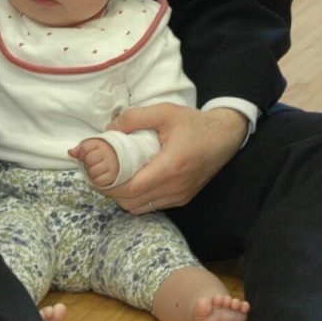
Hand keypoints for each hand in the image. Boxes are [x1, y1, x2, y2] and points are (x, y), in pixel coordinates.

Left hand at [69, 137, 120, 188]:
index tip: (84, 155)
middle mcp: (107, 154)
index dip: (81, 154)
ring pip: (92, 172)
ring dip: (91, 173)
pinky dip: (96, 181)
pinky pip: (98, 181)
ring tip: (96, 169)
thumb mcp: (93, 146)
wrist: (122, 157)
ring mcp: (110, 165)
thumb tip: (70, 152)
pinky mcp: (112, 176)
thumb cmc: (103, 152)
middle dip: (87, 163)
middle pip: (89, 160)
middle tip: (91, 163)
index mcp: (101, 144)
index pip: (84, 148)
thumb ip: (80, 148)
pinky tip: (99, 176)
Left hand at [98, 105, 244, 213]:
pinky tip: (135, 182)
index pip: (131, 189)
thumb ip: (135, 118)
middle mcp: (175, 187)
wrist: (225, 136)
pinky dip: (139, 199)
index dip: (109, 186)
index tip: (96, 174)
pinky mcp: (183, 198)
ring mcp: (180, 195)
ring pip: (141, 208)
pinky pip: (153, 205)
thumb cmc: (194, 123)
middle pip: (132, 202)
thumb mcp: (164, 112)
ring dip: (125, 197)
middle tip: (103, 175)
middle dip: (113, 192)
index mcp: (170, 167)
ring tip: (117, 179)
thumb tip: (110, 128)